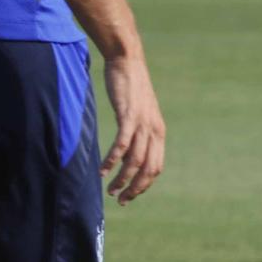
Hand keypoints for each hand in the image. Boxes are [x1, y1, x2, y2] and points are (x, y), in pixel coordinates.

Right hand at [101, 51, 165, 203]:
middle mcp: (154, 130)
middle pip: (148, 169)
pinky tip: (102, 170)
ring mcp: (142, 123)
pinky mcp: (128, 115)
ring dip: (122, 179)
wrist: (128, 62)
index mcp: (158, 132)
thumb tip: (125, 161)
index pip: (156, 167)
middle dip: (134, 188)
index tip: (129, 196)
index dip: (144, 185)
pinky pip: (122, 144)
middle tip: (119, 200)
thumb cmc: (130, 90)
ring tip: (109, 189)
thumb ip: (135, 137)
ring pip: (135, 160)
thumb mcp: (136, 117)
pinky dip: (112, 160)